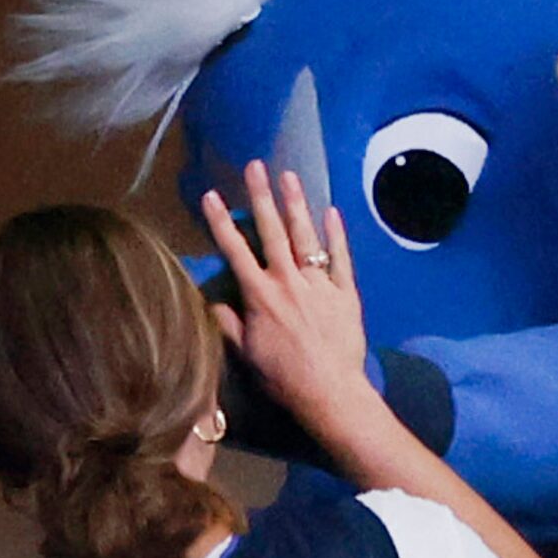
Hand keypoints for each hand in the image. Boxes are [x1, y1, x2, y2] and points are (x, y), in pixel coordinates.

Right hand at [202, 162, 370, 431]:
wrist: (330, 392)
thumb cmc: (284, 378)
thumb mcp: (246, 354)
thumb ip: (228, 325)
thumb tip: (212, 302)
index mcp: (259, 295)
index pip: (235, 251)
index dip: (221, 222)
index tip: (211, 195)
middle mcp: (287, 282)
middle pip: (272, 231)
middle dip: (262, 196)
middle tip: (255, 165)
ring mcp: (319, 285)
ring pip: (305, 237)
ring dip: (296, 204)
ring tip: (290, 175)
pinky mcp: (345, 294)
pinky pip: (340, 259)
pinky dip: (337, 235)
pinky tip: (332, 212)